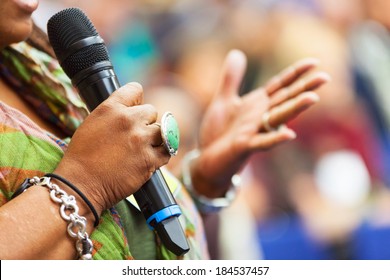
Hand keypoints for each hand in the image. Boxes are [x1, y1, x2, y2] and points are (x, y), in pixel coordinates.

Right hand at [54, 83, 169, 213]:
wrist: (81, 184)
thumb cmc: (82, 156)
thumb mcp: (92, 123)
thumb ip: (113, 113)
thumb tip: (131, 110)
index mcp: (111, 108)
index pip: (135, 89)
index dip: (137, 99)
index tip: (136, 108)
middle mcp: (128, 120)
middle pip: (152, 111)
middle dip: (145, 122)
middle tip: (135, 135)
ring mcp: (141, 140)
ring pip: (162, 130)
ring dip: (154, 139)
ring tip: (141, 149)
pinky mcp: (149, 160)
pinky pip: (167, 151)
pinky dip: (161, 155)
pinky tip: (149, 159)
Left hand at [193, 50, 329, 197]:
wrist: (207, 159)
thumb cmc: (218, 132)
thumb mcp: (223, 100)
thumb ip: (231, 78)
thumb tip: (236, 52)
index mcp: (257, 104)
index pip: (280, 86)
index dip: (295, 74)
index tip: (314, 62)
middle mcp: (260, 116)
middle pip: (285, 99)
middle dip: (304, 88)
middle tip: (326, 77)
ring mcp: (254, 131)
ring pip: (278, 118)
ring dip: (295, 108)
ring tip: (313, 98)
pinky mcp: (245, 146)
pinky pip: (263, 142)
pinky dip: (275, 138)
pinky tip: (289, 135)